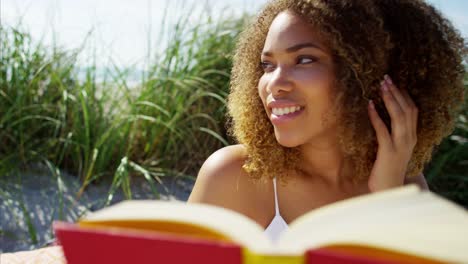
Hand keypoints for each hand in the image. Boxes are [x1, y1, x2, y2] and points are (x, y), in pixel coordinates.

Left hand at [367, 75, 417, 191]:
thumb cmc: (386, 170)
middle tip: (386, 78)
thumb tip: (380, 120)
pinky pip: (383, 130)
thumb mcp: (391, 150)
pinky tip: (370, 106)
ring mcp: (400, 145)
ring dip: (389, 99)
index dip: (404, 96)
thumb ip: (390, 136)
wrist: (389, 190)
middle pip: (407, 109)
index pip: (412, 111)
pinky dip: (377, 116)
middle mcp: (409, 139)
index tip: (395, 83)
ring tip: (381, 86)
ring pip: (399, 116)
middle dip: (396, 92)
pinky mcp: (388, 152)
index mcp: (411, 137)